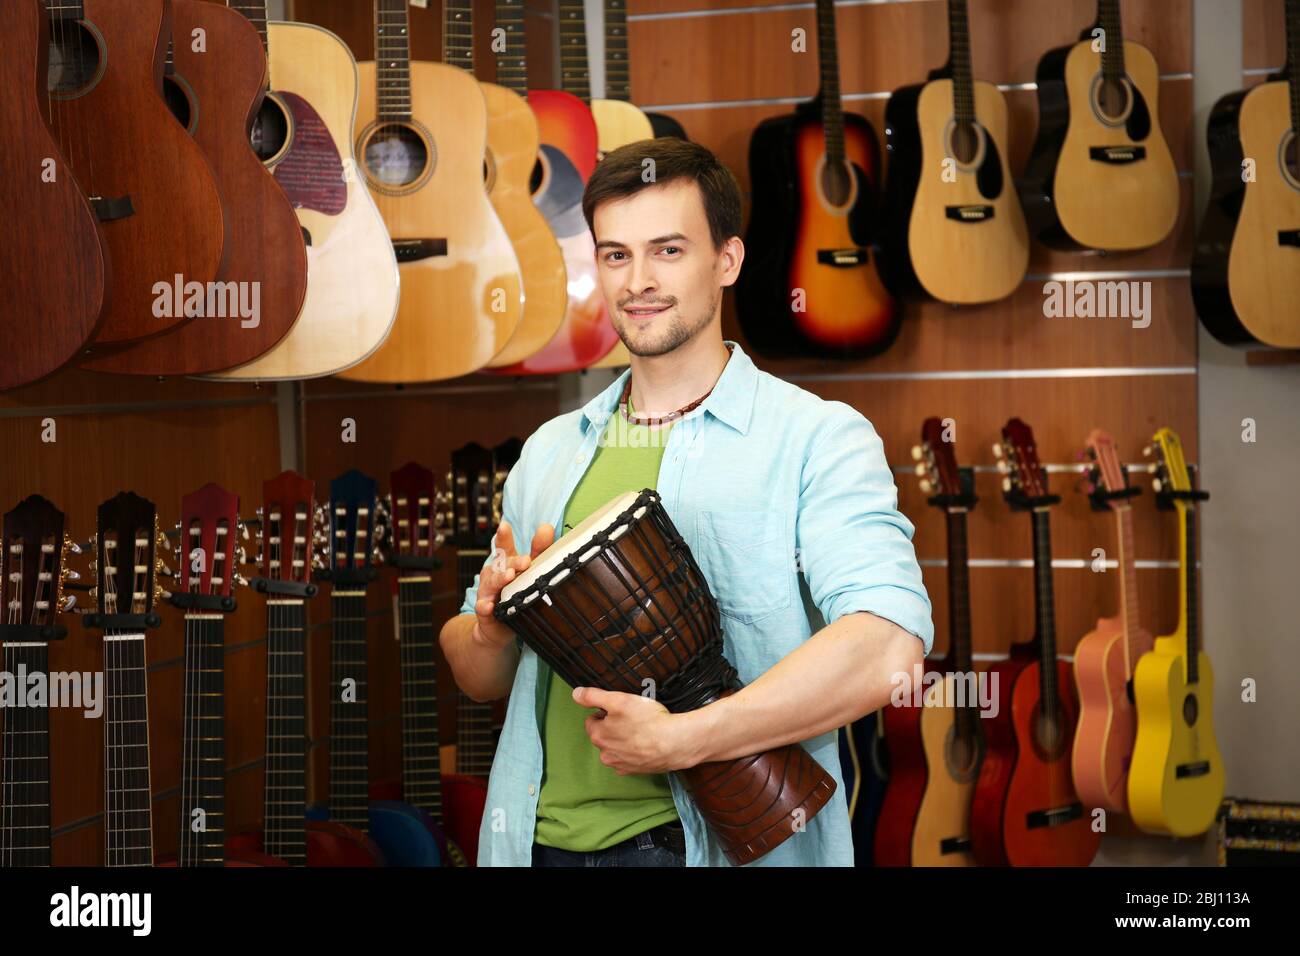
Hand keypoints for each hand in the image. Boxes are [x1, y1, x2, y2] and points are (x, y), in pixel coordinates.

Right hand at [471, 519, 554, 649]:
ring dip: (500, 579)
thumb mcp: (527, 571)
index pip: (504, 546)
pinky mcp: (484, 611)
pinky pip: (482, 608)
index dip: (504, 536)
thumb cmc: (514, 594)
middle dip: (513, 562)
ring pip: (492, 583)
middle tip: (526, 561)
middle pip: (502, 564)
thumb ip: (538, 550)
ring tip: (509, 576)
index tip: (505, 526)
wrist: (496, 627)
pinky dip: (484, 606)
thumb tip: (547, 527)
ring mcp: (486, 592)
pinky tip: (488, 606)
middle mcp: (493, 574)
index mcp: (504, 563)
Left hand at [573, 686, 694, 773]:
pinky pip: (629, 759)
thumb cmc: (648, 721)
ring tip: (641, 730)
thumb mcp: (619, 700)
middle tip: (632, 718)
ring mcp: (620, 764)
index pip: (592, 720)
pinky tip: (645, 743)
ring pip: (616, 747)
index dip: (605, 711)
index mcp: (598, 736)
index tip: (619, 709)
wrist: (674, 743)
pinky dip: (634, 752)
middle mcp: (606, 754)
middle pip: (604, 735)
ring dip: (624, 740)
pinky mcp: (635, 771)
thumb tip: (576, 694)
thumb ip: (594, 696)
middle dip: (614, 726)